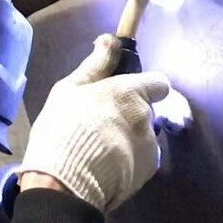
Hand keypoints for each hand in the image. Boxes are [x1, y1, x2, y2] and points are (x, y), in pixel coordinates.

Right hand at [18, 34, 169, 211]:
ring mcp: (150, 146)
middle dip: (130, 115)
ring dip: (129, 139)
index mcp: (131, 92)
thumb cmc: (63, 128)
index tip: (124, 95)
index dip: (145, 87)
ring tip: (99, 150)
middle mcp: (147, 116)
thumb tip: (110, 39)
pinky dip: (128, 162)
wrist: (65, 183)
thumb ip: (95, 64)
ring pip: (144, 136)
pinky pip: (141, 160)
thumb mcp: (69, 90)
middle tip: (100, 125)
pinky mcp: (148, 172)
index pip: (159, 82)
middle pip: (147, 110)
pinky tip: (105, 167)